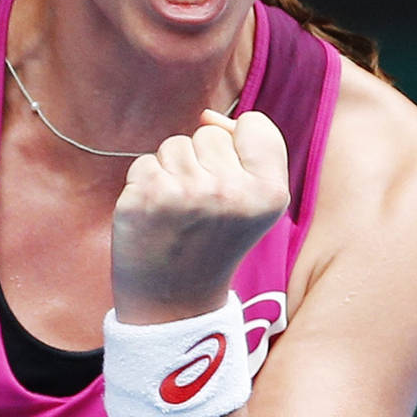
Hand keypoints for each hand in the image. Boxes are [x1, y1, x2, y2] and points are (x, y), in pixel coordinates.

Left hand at [110, 109, 290, 324]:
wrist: (174, 302)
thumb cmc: (215, 241)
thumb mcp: (254, 202)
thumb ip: (249, 151)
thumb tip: (208, 115)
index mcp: (271, 192)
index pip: (255, 124)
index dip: (238, 150)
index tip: (232, 188)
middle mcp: (233, 192)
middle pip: (209, 135)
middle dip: (201, 163)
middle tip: (201, 210)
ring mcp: (189, 194)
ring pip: (175, 145)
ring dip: (171, 173)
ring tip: (178, 213)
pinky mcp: (148, 196)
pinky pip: (145, 162)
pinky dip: (145, 185)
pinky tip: (154, 218)